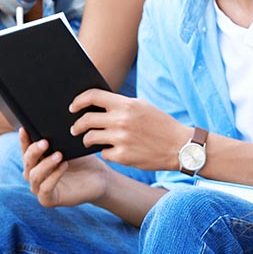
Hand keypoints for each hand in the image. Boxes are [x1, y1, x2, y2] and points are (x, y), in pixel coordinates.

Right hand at [20, 128, 109, 207]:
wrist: (100, 179)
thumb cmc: (84, 162)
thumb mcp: (70, 148)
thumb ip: (57, 140)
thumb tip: (49, 124)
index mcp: (37, 161)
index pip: (26, 149)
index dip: (23, 140)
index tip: (24, 129)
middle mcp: (35, 175)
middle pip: (27, 162)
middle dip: (34, 151)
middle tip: (44, 142)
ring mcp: (40, 189)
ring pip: (33, 176)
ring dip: (45, 164)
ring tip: (59, 154)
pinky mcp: (48, 200)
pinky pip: (45, 189)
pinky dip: (53, 177)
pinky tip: (63, 166)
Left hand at [69, 89, 189, 171]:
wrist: (179, 146)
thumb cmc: (161, 125)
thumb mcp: (143, 107)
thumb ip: (121, 105)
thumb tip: (97, 106)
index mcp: (127, 105)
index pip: (92, 96)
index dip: (78, 101)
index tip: (72, 107)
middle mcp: (121, 120)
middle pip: (86, 120)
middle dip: (77, 125)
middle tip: (75, 128)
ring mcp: (121, 139)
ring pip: (90, 138)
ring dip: (87, 139)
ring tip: (90, 140)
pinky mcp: (123, 156)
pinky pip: (104, 153)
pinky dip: (106, 152)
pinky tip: (114, 151)